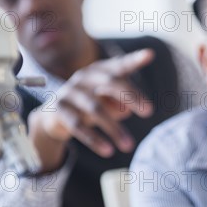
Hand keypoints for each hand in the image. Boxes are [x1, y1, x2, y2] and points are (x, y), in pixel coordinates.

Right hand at [29, 49, 154, 169]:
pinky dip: (94, 140)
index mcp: (100, 72)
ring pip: (96, 109)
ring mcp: (70, 91)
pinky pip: (77, 125)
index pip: (120, 65)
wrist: (56, 118)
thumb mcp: (109, 106)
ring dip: (115, 129)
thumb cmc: (91, 107)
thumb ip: (120, 106)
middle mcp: (85, 77)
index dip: (135, 60)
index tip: (150, 54)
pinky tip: (108, 151)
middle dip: (131, 96)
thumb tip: (126, 109)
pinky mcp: (59, 109)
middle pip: (111, 82)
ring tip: (129, 146)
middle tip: (149, 112)